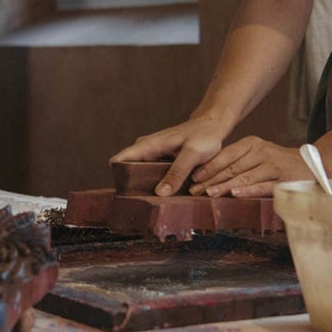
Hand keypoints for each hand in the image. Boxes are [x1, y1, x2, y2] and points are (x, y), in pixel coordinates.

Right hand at [112, 118, 227, 195]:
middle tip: (143, 205)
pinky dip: (156, 186)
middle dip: (132, 189)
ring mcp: (153, 157)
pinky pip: (152, 177)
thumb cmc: (203, 136)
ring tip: (153, 205)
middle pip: (128, 173)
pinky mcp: (162, 163)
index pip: (119, 160)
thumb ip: (177, 172)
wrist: (213, 126)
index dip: (118, 178)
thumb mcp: (192, 154)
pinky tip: (164, 198)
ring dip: (144, 189)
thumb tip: (160, 193)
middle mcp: (146, 151)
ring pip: (141, 176)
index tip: (125, 195)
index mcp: (147, 146)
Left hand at [188, 138, 308, 197]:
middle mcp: (262, 152)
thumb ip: (238, 161)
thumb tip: (208, 175)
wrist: (312, 166)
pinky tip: (234, 194)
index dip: (209, 166)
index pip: (226, 155)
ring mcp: (273, 165)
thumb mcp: (258, 154)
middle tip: (194, 190)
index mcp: (253, 144)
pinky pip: (262, 186)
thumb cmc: (277, 163)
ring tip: (208, 194)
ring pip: (244, 177)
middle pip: (232, 167)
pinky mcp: (283, 180)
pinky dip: (247, 190)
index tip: (193, 177)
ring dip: (224, 186)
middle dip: (211, 179)